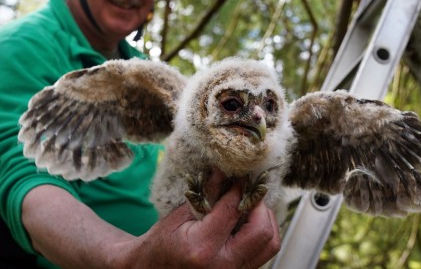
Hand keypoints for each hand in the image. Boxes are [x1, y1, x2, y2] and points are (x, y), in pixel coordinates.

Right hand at [23, 178, 279, 268]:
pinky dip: (257, 232)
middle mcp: (220, 266)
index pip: (234, 205)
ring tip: (246, 200)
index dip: (240, 181)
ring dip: (262, 217)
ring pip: (268, 242)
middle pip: (265, 229)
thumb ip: (201, 190)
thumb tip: (223, 162)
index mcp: (198, 247)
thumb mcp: (174, 214)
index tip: (244, 163)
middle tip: (250, 186)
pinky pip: (260, 253)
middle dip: (261, 204)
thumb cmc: (151, 245)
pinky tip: (243, 217)